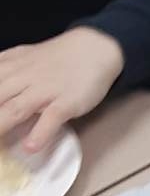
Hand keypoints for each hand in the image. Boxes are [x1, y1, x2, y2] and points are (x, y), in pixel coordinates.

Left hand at [0, 28, 123, 150]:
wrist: (93, 48)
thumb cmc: (57, 58)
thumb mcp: (22, 58)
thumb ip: (3, 70)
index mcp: (7, 69)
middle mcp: (21, 80)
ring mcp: (44, 91)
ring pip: (14, 110)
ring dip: (0, 127)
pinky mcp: (66, 102)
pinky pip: (51, 119)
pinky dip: (40, 133)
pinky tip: (30, 146)